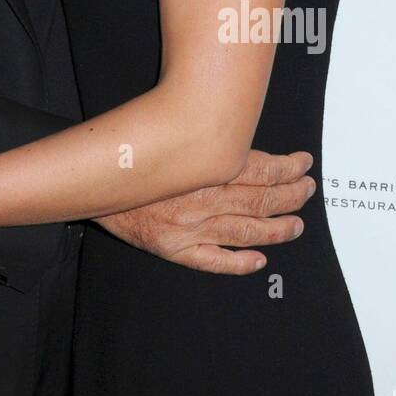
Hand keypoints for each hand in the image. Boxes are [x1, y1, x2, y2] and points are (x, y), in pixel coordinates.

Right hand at [96, 149, 315, 274]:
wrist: (88, 179)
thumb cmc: (129, 154)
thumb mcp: (166, 132)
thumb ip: (202, 139)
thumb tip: (239, 136)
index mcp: (201, 167)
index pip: (258, 168)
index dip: (287, 167)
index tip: (303, 163)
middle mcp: (200, 198)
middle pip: (259, 200)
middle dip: (290, 195)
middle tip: (307, 191)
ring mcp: (188, 228)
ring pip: (245, 231)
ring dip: (276, 229)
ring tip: (295, 225)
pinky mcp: (173, 249)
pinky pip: (212, 262)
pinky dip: (238, 263)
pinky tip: (257, 261)